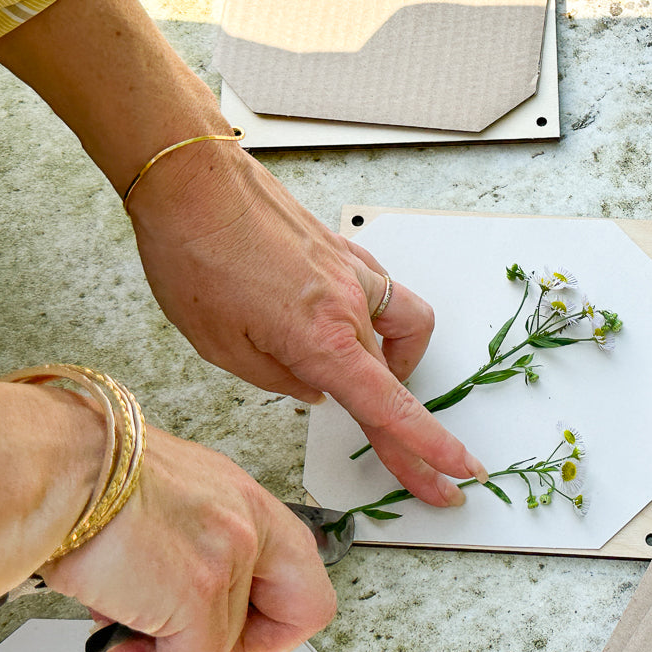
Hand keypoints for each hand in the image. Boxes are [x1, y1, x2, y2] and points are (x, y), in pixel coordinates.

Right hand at [39, 425, 336, 651]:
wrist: (53, 465)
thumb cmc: (93, 473)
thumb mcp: (171, 495)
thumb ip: (202, 537)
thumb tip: (186, 585)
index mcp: (245, 499)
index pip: (305, 570)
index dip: (272, 612)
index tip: (233, 619)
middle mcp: (248, 521)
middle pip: (300, 610)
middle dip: (247, 639)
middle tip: (196, 633)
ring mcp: (229, 556)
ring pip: (227, 645)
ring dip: (171, 645)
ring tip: (126, 609)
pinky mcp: (197, 592)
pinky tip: (120, 631)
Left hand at [125, 143, 485, 505]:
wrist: (192, 179)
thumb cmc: (195, 255)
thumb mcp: (221, 346)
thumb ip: (277, 380)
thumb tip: (314, 391)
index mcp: (321, 339)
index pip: (389, 408)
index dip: (427, 448)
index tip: (459, 472)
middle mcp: (351, 306)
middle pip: (395, 382)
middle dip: (406, 428)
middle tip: (422, 467)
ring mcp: (355, 273)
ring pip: (406, 330)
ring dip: (399, 362)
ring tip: (363, 374)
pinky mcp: (347, 251)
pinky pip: (382, 295)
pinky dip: (372, 319)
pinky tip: (338, 321)